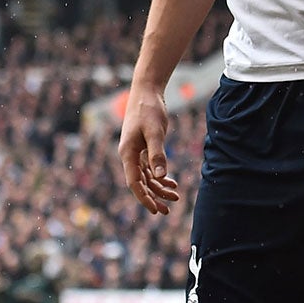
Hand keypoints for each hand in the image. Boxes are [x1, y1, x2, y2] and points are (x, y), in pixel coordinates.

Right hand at [119, 83, 180, 214]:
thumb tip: (160, 176)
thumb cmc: (149, 110)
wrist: (146, 92)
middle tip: (167, 211)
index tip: (155, 210)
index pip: (134, 182)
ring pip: (147, 177)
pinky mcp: (143, 147)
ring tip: (175, 197)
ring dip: (159, 188)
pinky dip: (160, 176)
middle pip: (140, 183)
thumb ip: (157, 154)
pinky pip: (150, 168)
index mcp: (127, 153)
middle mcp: (129, 155)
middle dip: (153, 197)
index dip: (144, 198)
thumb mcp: (155, 132)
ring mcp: (136, 152)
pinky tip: (171, 182)